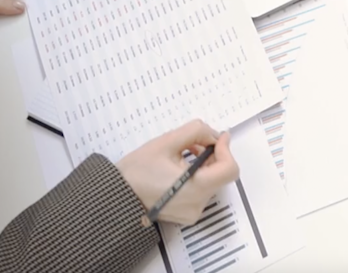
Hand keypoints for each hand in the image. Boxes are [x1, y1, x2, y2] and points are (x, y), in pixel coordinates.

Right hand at [117, 120, 238, 225]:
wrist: (118, 195)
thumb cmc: (138, 170)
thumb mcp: (166, 142)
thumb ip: (195, 132)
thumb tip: (215, 134)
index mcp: (196, 187)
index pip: (229, 169)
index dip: (225, 149)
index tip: (216, 137)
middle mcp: (198, 204)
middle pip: (220, 175)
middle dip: (211, 154)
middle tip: (192, 142)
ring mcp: (193, 212)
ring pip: (212, 182)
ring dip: (204, 164)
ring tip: (182, 153)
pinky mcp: (187, 214)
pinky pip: (201, 191)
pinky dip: (197, 176)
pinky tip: (179, 167)